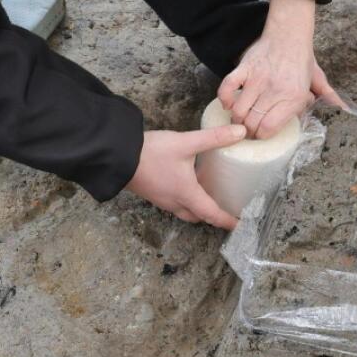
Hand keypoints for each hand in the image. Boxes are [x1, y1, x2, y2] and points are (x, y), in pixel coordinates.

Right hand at [126, 124, 247, 228]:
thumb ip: (214, 138)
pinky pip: (174, 203)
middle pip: (198, 216)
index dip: (227, 221)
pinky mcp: (153, 193)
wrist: (116, 156)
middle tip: (227, 209)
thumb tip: (240, 132)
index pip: (212, 214)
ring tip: (210, 195)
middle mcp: (175, 202)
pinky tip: (189, 183)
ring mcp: (162, 199)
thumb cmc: (151, 153)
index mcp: (187, 195)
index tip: (240, 225)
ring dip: (198, 208)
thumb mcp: (186, 142)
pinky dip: (186, 200)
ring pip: (185, 211)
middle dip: (213, 216)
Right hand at [219, 0, 340, 138]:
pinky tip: (228, 104)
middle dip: (248, 132)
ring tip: (239, 120)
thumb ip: (327, 95)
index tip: (260, 135)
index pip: (269, 128)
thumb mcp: (318, 79)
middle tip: (248, 131)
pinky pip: (227, 88)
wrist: (289, 33)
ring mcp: (258, 80)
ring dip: (236, 119)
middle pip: (252, 123)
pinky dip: (225, 99)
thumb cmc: (302, 59)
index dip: (262, 135)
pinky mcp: (244, 69)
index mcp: (294, 98)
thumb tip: (342, 108)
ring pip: (239, 110)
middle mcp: (275, 91)